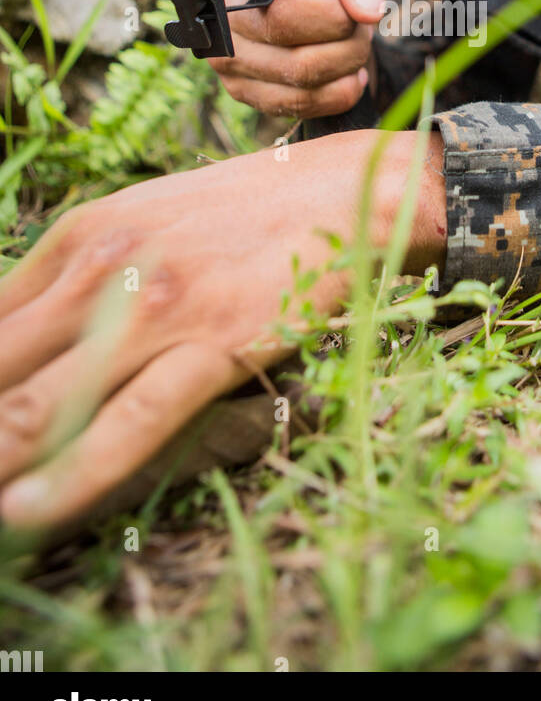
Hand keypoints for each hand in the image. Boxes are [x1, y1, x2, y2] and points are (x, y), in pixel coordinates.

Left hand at [0, 130, 445, 528]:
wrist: (348, 193)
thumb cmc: (245, 214)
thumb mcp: (144, 221)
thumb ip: (79, 277)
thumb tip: (20, 337)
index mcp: (79, 237)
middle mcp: (102, 269)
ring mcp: (155, 310)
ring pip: (37, 404)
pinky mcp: (212, 346)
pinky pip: (126, 424)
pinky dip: (66, 476)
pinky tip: (24, 508)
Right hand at [210, 0, 386, 117]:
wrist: (324, 12)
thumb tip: (365, 8)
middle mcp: (221, 11)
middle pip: (281, 26)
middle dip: (341, 29)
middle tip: (361, 21)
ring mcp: (227, 56)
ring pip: (296, 72)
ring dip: (347, 60)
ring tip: (358, 42)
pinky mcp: (245, 91)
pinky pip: (298, 103)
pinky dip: (340, 92)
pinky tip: (351, 72)